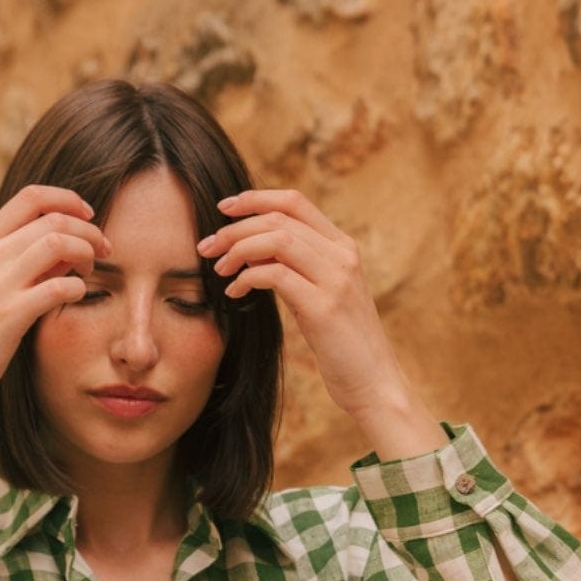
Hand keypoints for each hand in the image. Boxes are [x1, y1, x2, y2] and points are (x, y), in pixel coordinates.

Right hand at [0, 184, 111, 419]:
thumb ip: (21, 263)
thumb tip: (67, 248)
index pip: (31, 197)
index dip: (68, 199)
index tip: (87, 216)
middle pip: (53, 219)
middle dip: (89, 229)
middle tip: (104, 249)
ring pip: (58, 243)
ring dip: (87, 252)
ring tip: (92, 269)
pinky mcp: (10, 315)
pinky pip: (59, 286)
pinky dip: (77, 287)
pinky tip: (77, 296)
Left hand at [196, 188, 413, 421]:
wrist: (374, 383)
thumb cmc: (343, 344)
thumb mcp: (321, 295)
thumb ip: (298, 269)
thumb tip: (252, 251)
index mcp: (343, 247)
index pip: (295, 202)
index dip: (255, 198)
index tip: (224, 208)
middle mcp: (342, 256)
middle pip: (279, 218)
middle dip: (235, 227)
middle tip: (207, 247)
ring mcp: (336, 279)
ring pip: (276, 240)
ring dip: (238, 249)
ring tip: (219, 269)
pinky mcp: (323, 307)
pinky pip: (275, 275)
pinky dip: (247, 278)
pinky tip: (235, 293)